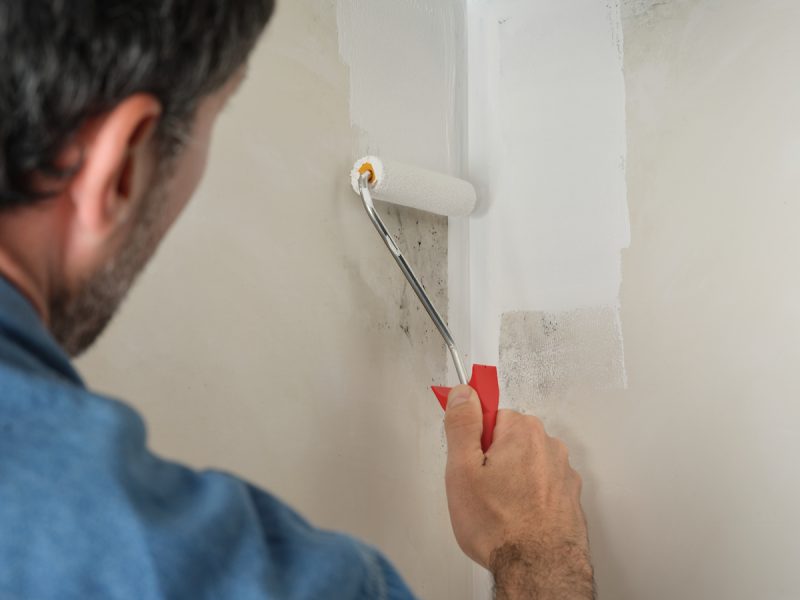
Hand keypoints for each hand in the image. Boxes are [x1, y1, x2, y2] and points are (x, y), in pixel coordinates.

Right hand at [443, 385, 594, 598]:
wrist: (538, 570)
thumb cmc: (501, 526)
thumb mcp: (462, 468)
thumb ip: (462, 423)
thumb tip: (463, 394)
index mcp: (523, 431)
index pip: (490, 414)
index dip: (473, 438)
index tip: (468, 455)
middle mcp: (549, 446)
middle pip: (508, 439)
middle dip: (492, 459)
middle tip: (479, 487)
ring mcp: (562, 473)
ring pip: (525, 464)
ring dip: (511, 479)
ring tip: (496, 508)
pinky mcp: (568, 497)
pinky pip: (540, 486)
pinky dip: (528, 498)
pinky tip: (515, 517)